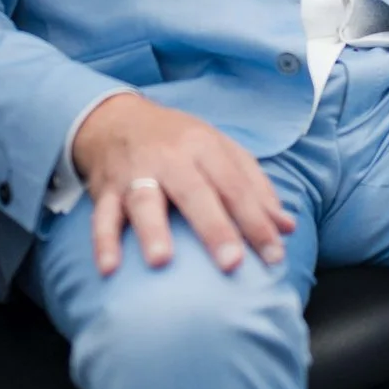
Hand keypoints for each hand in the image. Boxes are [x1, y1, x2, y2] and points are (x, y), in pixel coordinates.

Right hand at [72, 94, 294, 277]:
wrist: (117, 119)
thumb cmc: (179, 142)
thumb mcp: (222, 151)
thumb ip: (255, 188)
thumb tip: (287, 228)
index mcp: (204, 147)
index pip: (236, 187)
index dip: (257, 221)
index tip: (275, 255)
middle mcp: (170, 158)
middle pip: (194, 193)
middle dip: (214, 228)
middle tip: (231, 264)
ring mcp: (135, 174)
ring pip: (144, 201)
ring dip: (152, 231)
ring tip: (162, 261)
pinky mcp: (106, 191)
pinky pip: (101, 217)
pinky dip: (103, 242)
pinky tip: (109, 269)